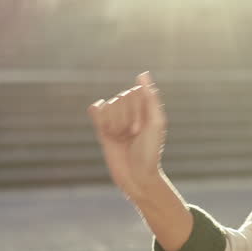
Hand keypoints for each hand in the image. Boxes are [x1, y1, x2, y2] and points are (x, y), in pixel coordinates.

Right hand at [88, 72, 167, 195]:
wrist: (137, 177)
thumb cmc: (150, 151)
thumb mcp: (155, 123)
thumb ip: (150, 98)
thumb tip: (142, 74)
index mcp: (146, 107)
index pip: (133, 92)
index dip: (135, 109)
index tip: (141, 128)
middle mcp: (131, 111)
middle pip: (119, 98)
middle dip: (125, 118)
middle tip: (133, 136)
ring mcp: (116, 120)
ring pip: (108, 106)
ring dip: (114, 123)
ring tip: (122, 138)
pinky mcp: (103, 129)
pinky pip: (96, 111)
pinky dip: (98, 116)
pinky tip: (105, 128)